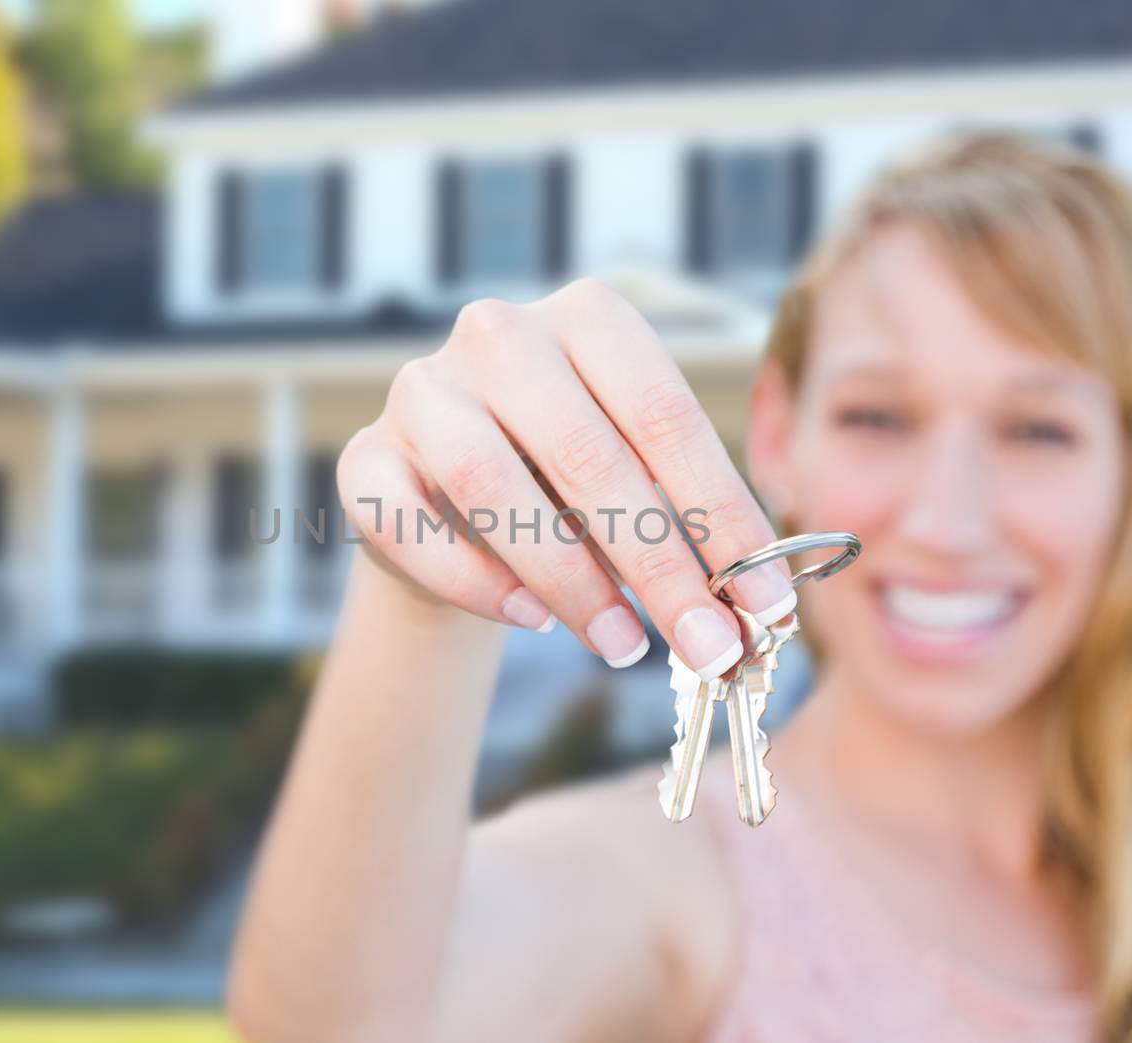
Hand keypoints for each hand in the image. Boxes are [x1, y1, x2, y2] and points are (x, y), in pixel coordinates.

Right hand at [337, 279, 795, 680]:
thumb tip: (757, 611)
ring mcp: (421, 389)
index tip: (766, 603)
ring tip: (625, 645)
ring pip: (490, 483)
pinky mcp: (365, 457)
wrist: (457, 505)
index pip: (666, 416)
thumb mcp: (640, 483)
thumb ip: (690, 525)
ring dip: (571, 580)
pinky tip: (529, 619)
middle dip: (660, 568)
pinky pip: (409, 524)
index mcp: (588, 317)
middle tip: (709, 649)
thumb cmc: (572, 487)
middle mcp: (499, 334)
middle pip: (588, 454)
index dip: (722, 515)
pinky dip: (474, 580)